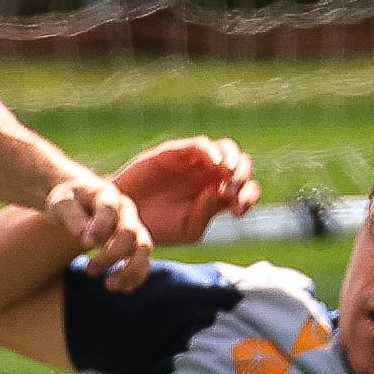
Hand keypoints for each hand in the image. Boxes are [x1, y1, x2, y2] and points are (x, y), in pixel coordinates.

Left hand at [34, 164, 155, 285]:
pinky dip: (137, 276)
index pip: (109, 210)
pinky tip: (121, 288)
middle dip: (111, 255)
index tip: (85, 243)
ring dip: (130, 270)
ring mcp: (134, 226)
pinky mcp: (136, 243)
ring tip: (109, 285)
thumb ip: (71, 213)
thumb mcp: (61, 202)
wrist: (80, 199)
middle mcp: (125, 211)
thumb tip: (82, 233)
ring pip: (143, 248)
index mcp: (106, 195)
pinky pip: (144, 260)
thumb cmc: (69, 199)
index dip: (100, 227)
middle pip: (129, 233)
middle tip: (88, 270)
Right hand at [109, 132, 257, 245]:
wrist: (124, 219)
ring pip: (226, 149)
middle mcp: (209, 177)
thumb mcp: (189, 229)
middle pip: (241, 165)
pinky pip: (200, 145)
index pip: (246, 189)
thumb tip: (220, 190)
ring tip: (228, 175)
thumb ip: (208, 211)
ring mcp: (193, 163)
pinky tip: (215, 164)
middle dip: (243, 177)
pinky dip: (212, 151)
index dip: (248, 197)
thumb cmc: (157, 227)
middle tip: (231, 192)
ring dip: (233, 161)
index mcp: (216, 196)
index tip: (236, 211)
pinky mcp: (174, 153)